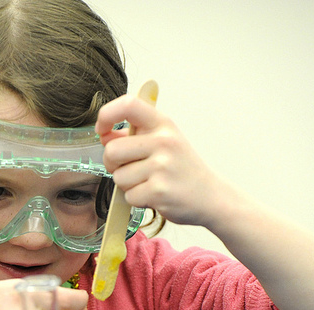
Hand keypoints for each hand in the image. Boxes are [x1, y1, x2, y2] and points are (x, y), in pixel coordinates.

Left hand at [96, 94, 236, 229]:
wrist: (210, 197)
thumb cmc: (182, 169)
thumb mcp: (164, 142)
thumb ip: (134, 135)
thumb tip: (104, 134)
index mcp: (163, 124)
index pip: (128, 105)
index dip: (106, 115)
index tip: (102, 130)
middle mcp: (164, 141)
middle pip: (112, 150)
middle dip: (112, 164)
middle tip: (129, 168)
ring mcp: (162, 166)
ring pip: (118, 177)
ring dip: (127, 185)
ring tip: (149, 182)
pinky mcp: (159, 191)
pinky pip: (128, 196)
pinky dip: (136, 200)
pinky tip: (154, 195)